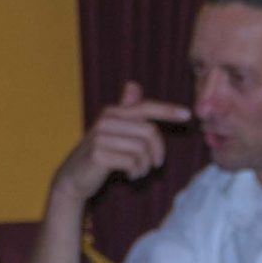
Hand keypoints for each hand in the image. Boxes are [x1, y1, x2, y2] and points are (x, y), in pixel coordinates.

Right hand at [51, 81, 190, 206]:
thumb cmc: (101, 154)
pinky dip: (137, 173)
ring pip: (142, 150)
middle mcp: (106, 121)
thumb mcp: (115, 131)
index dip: (168, 110)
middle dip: (158, 151)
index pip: (145, 107)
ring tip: (139, 171)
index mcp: (112, 113)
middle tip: (156, 165)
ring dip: (146, 166)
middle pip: (150, 132)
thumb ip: (127, 111)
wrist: (73, 178)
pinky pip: (132, 162)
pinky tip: (130, 176)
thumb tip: (133, 84)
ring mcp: (100, 138)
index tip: (188, 115)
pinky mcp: (98, 155)